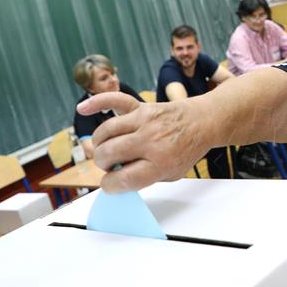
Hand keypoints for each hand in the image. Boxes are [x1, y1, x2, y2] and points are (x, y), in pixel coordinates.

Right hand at [77, 92, 209, 192]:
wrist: (203, 122)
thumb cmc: (186, 149)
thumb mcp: (171, 173)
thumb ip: (144, 177)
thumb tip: (114, 178)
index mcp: (161, 163)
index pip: (123, 179)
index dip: (110, 185)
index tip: (110, 185)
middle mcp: (151, 141)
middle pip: (109, 154)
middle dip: (104, 165)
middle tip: (112, 165)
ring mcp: (145, 121)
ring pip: (105, 132)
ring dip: (100, 144)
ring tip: (108, 149)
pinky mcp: (142, 107)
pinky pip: (115, 100)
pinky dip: (97, 102)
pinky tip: (82, 109)